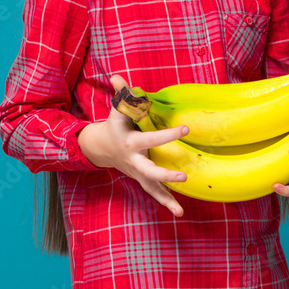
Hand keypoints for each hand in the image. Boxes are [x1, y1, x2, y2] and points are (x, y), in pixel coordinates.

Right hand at [77, 74, 189, 216]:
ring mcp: (138, 172)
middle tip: (183, 176)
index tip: (186, 128)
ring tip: (180, 210)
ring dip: (166, 198)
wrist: (102, 148)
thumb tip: (117, 75)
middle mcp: (135, 160)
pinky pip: (154, 193)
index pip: (151, 138)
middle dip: (165, 175)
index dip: (168, 134)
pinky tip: (179, 213)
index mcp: (131, 142)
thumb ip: (121, 93)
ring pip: (152, 187)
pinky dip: (166, 203)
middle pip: (150, 171)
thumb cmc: (116, 125)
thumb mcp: (117, 109)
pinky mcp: (142, 179)